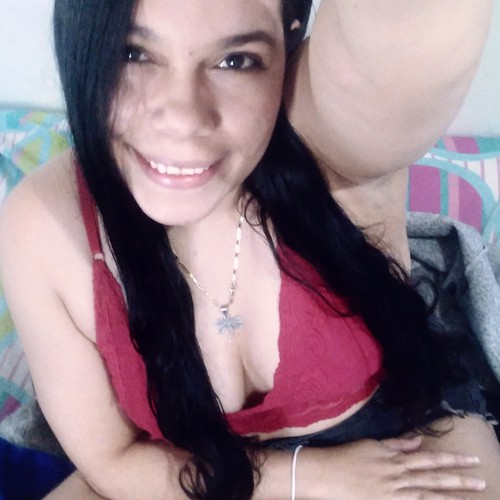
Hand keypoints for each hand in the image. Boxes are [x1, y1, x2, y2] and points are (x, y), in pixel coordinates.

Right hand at [300, 435, 484, 498]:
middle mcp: (398, 476)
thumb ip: (396, 444)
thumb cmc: (347, 456)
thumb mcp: (372, 444)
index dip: (451, 460)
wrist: (327, 473)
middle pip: (434, 479)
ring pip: (427, 496)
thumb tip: (417, 440)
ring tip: (470, 497)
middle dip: (458, 480)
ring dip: (449, 496)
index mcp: (395, 459)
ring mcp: (393, 493)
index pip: (430, 459)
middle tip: (481, 481)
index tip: (470, 460)